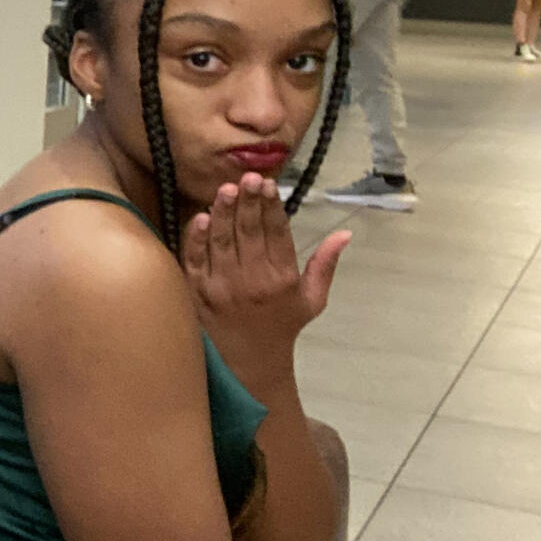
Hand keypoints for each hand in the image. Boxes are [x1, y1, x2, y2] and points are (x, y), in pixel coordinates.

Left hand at [181, 173, 349, 371]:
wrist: (248, 363)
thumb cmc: (281, 326)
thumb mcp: (312, 300)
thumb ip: (325, 265)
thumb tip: (345, 233)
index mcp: (282, 279)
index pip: (277, 233)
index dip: (272, 206)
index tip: (268, 183)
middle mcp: (253, 280)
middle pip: (249, 231)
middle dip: (248, 201)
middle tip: (247, 177)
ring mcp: (222, 285)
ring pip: (221, 240)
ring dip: (223, 212)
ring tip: (226, 188)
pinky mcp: (197, 291)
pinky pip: (195, 259)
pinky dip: (197, 237)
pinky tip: (202, 217)